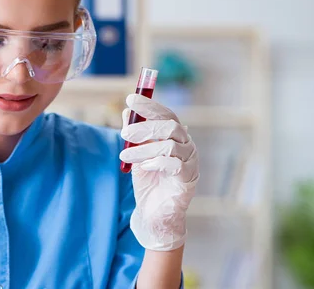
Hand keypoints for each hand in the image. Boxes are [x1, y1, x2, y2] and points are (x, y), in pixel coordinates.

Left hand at [120, 94, 198, 250]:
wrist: (153, 213)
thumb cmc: (148, 181)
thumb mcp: (136, 154)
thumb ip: (133, 134)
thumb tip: (125, 111)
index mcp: (175, 136)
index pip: (166, 114)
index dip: (149, 105)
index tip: (130, 99)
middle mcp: (186, 145)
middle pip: (170, 126)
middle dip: (144, 127)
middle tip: (124, 134)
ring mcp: (190, 162)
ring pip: (170, 145)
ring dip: (144, 149)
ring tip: (125, 156)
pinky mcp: (189, 179)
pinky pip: (175, 165)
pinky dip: (157, 163)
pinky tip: (144, 167)